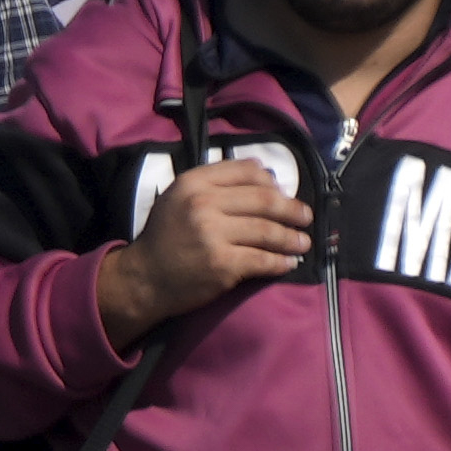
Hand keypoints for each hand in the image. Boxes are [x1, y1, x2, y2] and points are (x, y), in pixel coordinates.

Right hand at [94, 154, 308, 346]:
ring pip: (268, 231)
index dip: (272, 182)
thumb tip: (265, 173)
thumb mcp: (180, 197)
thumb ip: (216, 181)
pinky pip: (263, 260)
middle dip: (292, 209)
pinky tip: (289, 263)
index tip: (283, 193)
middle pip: (264, 201)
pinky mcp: (222, 265)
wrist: (144, 278)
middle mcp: (203, 205)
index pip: (246, 172)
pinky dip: (281, 262)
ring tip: (303, 243)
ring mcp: (213, 235)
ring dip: (292, 238)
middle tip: (305, 217)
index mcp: (193, 183)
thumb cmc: (166, 236)